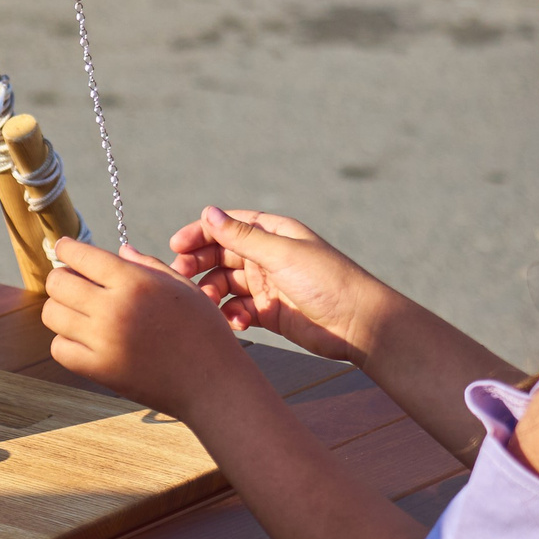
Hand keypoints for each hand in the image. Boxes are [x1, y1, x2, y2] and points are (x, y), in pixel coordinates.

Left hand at [40, 239, 248, 421]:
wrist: (214, 385)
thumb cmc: (204, 332)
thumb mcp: (183, 288)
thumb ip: (147, 265)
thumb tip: (120, 250)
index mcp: (134, 282)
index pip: (79, 255)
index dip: (66, 248)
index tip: (64, 249)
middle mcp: (113, 309)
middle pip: (57, 282)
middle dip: (62, 277)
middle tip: (74, 281)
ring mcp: (103, 342)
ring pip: (51, 313)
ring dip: (61, 308)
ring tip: (79, 310)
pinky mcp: (99, 371)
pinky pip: (59, 348)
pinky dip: (65, 341)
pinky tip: (83, 338)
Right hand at [166, 207, 393, 364]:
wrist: (361, 325)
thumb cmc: (328, 282)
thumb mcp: (282, 254)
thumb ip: (243, 236)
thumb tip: (208, 213)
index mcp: (274, 234)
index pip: (228, 227)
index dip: (200, 234)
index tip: (177, 247)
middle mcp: (268, 257)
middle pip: (222, 255)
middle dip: (200, 265)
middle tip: (183, 278)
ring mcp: (268, 285)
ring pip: (226, 285)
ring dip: (213, 293)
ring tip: (209, 304)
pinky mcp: (271, 313)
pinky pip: (239, 310)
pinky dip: (232, 315)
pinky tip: (235, 322)